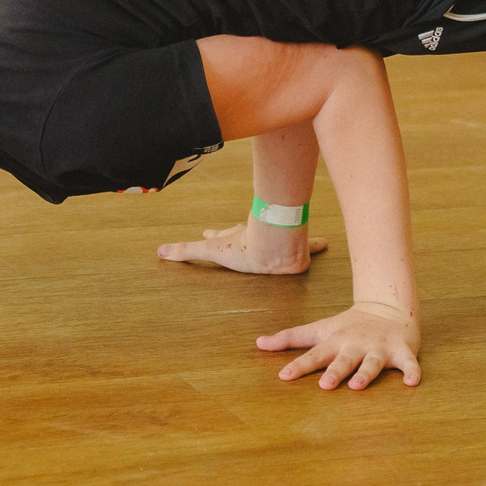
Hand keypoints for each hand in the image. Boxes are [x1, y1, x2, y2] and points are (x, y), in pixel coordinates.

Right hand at [157, 218, 327, 275]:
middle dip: (248, 233)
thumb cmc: (243, 247)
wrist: (273, 245)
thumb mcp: (210, 251)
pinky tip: (326, 245)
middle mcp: (256, 238)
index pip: (219, 237)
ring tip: (291, 239)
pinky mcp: (295, 253)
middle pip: (250, 234)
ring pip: (280, 238)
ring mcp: (274, 243)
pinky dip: (315, 247)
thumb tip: (160, 251)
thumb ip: (185, 251)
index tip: (208, 232)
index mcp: (236, 239)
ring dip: (283, 237)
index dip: (213, 236)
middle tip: (247, 233)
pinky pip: (308, 248)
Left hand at [257, 301, 419, 390]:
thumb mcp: (319, 329)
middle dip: (335, 372)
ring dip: (366, 374)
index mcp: (335, 341)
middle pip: (343, 360)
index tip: (284, 376)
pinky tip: (413, 382)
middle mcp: (355, 345)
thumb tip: (258, 343)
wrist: (388, 306)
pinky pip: (408, 363)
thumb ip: (290, 338)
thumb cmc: (349, 324)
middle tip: (324, 385)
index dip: (299, 366)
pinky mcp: (402, 350)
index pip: (314, 354)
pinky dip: (412, 371)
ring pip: (372, 363)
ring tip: (358, 386)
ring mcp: (379, 347)